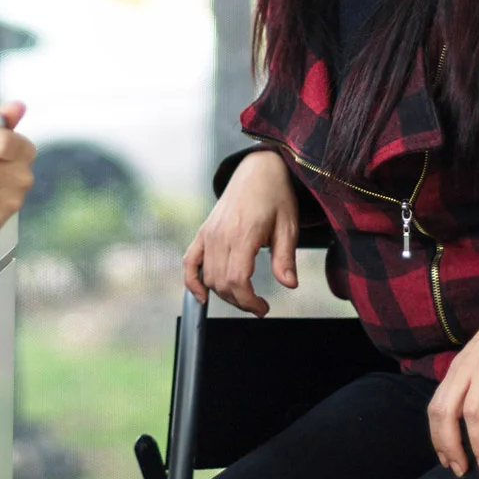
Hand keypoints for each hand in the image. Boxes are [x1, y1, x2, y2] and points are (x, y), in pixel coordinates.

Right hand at [183, 149, 298, 316]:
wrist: (258, 170)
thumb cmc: (276, 195)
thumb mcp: (288, 226)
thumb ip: (285, 258)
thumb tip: (289, 284)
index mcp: (243, 234)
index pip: (236, 280)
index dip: (248, 301)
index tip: (263, 308)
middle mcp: (220, 235)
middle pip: (221, 283)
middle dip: (239, 301)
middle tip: (258, 305)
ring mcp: (208, 233)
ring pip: (207, 276)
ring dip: (223, 293)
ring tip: (243, 296)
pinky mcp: (203, 232)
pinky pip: (189, 261)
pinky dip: (192, 281)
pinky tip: (202, 295)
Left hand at [428, 276, 478, 475]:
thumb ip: (475, 393)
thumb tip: (477, 428)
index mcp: (455, 371)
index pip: (436, 409)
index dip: (438, 439)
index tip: (447, 462)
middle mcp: (466, 370)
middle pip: (446, 413)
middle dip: (451, 447)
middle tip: (463, 471)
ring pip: (474, 413)